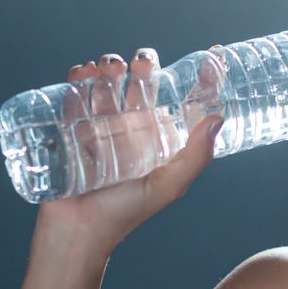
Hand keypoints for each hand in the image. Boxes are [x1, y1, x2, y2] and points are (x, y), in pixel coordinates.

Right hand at [30, 45, 225, 254]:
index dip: (193, 80)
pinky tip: (82, 73)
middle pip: (138, 86)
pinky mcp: (69, 130)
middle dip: (142, 66)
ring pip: (106, 86)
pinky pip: (73, 97)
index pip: (177, 102)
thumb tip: (218, 118)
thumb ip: (195, 156)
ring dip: (108, 68)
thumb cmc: (123, 214)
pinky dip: (77, 80)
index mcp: (155, 139)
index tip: (208, 56)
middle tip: (140, 62)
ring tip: (108, 68)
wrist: (77, 232)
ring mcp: (98, 128)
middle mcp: (129, 130)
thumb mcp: (168, 185)